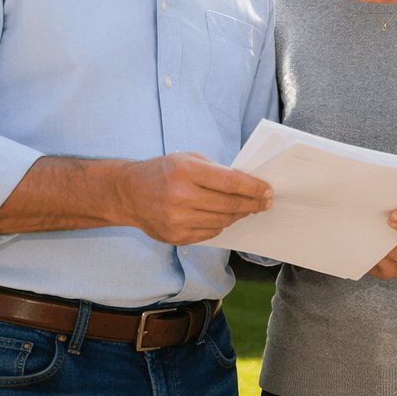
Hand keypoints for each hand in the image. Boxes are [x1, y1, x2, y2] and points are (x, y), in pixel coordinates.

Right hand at [122, 152, 272, 245]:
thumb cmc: (162, 171)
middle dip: (253, 203)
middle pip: (230, 204)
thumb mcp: (188, 159)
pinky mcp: (176, 236)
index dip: (254, 188)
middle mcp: (181, 196)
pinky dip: (221, 225)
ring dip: (239, 215)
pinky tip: (226, 217)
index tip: (268, 190)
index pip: (231, 182)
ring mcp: (178, 219)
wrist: (128, 193)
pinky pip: (210, 233)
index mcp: (186, 171)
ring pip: (222, 221)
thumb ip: (216, 170)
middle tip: (266, 202)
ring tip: (248, 209)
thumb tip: (247, 184)